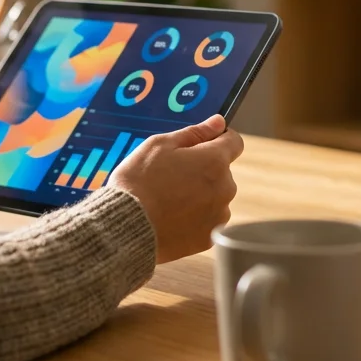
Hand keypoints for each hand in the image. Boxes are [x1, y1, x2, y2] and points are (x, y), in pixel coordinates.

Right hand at [110, 115, 242, 263]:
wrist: (126, 227)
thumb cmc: (139, 181)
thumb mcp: (160, 145)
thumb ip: (195, 133)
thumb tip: (219, 122)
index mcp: (215, 161)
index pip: (234, 142)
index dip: (218, 139)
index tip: (201, 145)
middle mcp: (225, 188)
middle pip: (221, 172)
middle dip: (203, 170)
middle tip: (171, 176)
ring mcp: (219, 216)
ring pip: (215, 198)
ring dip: (199, 196)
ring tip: (168, 200)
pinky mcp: (209, 239)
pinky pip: (206, 221)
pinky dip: (193, 219)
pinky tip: (170, 218)